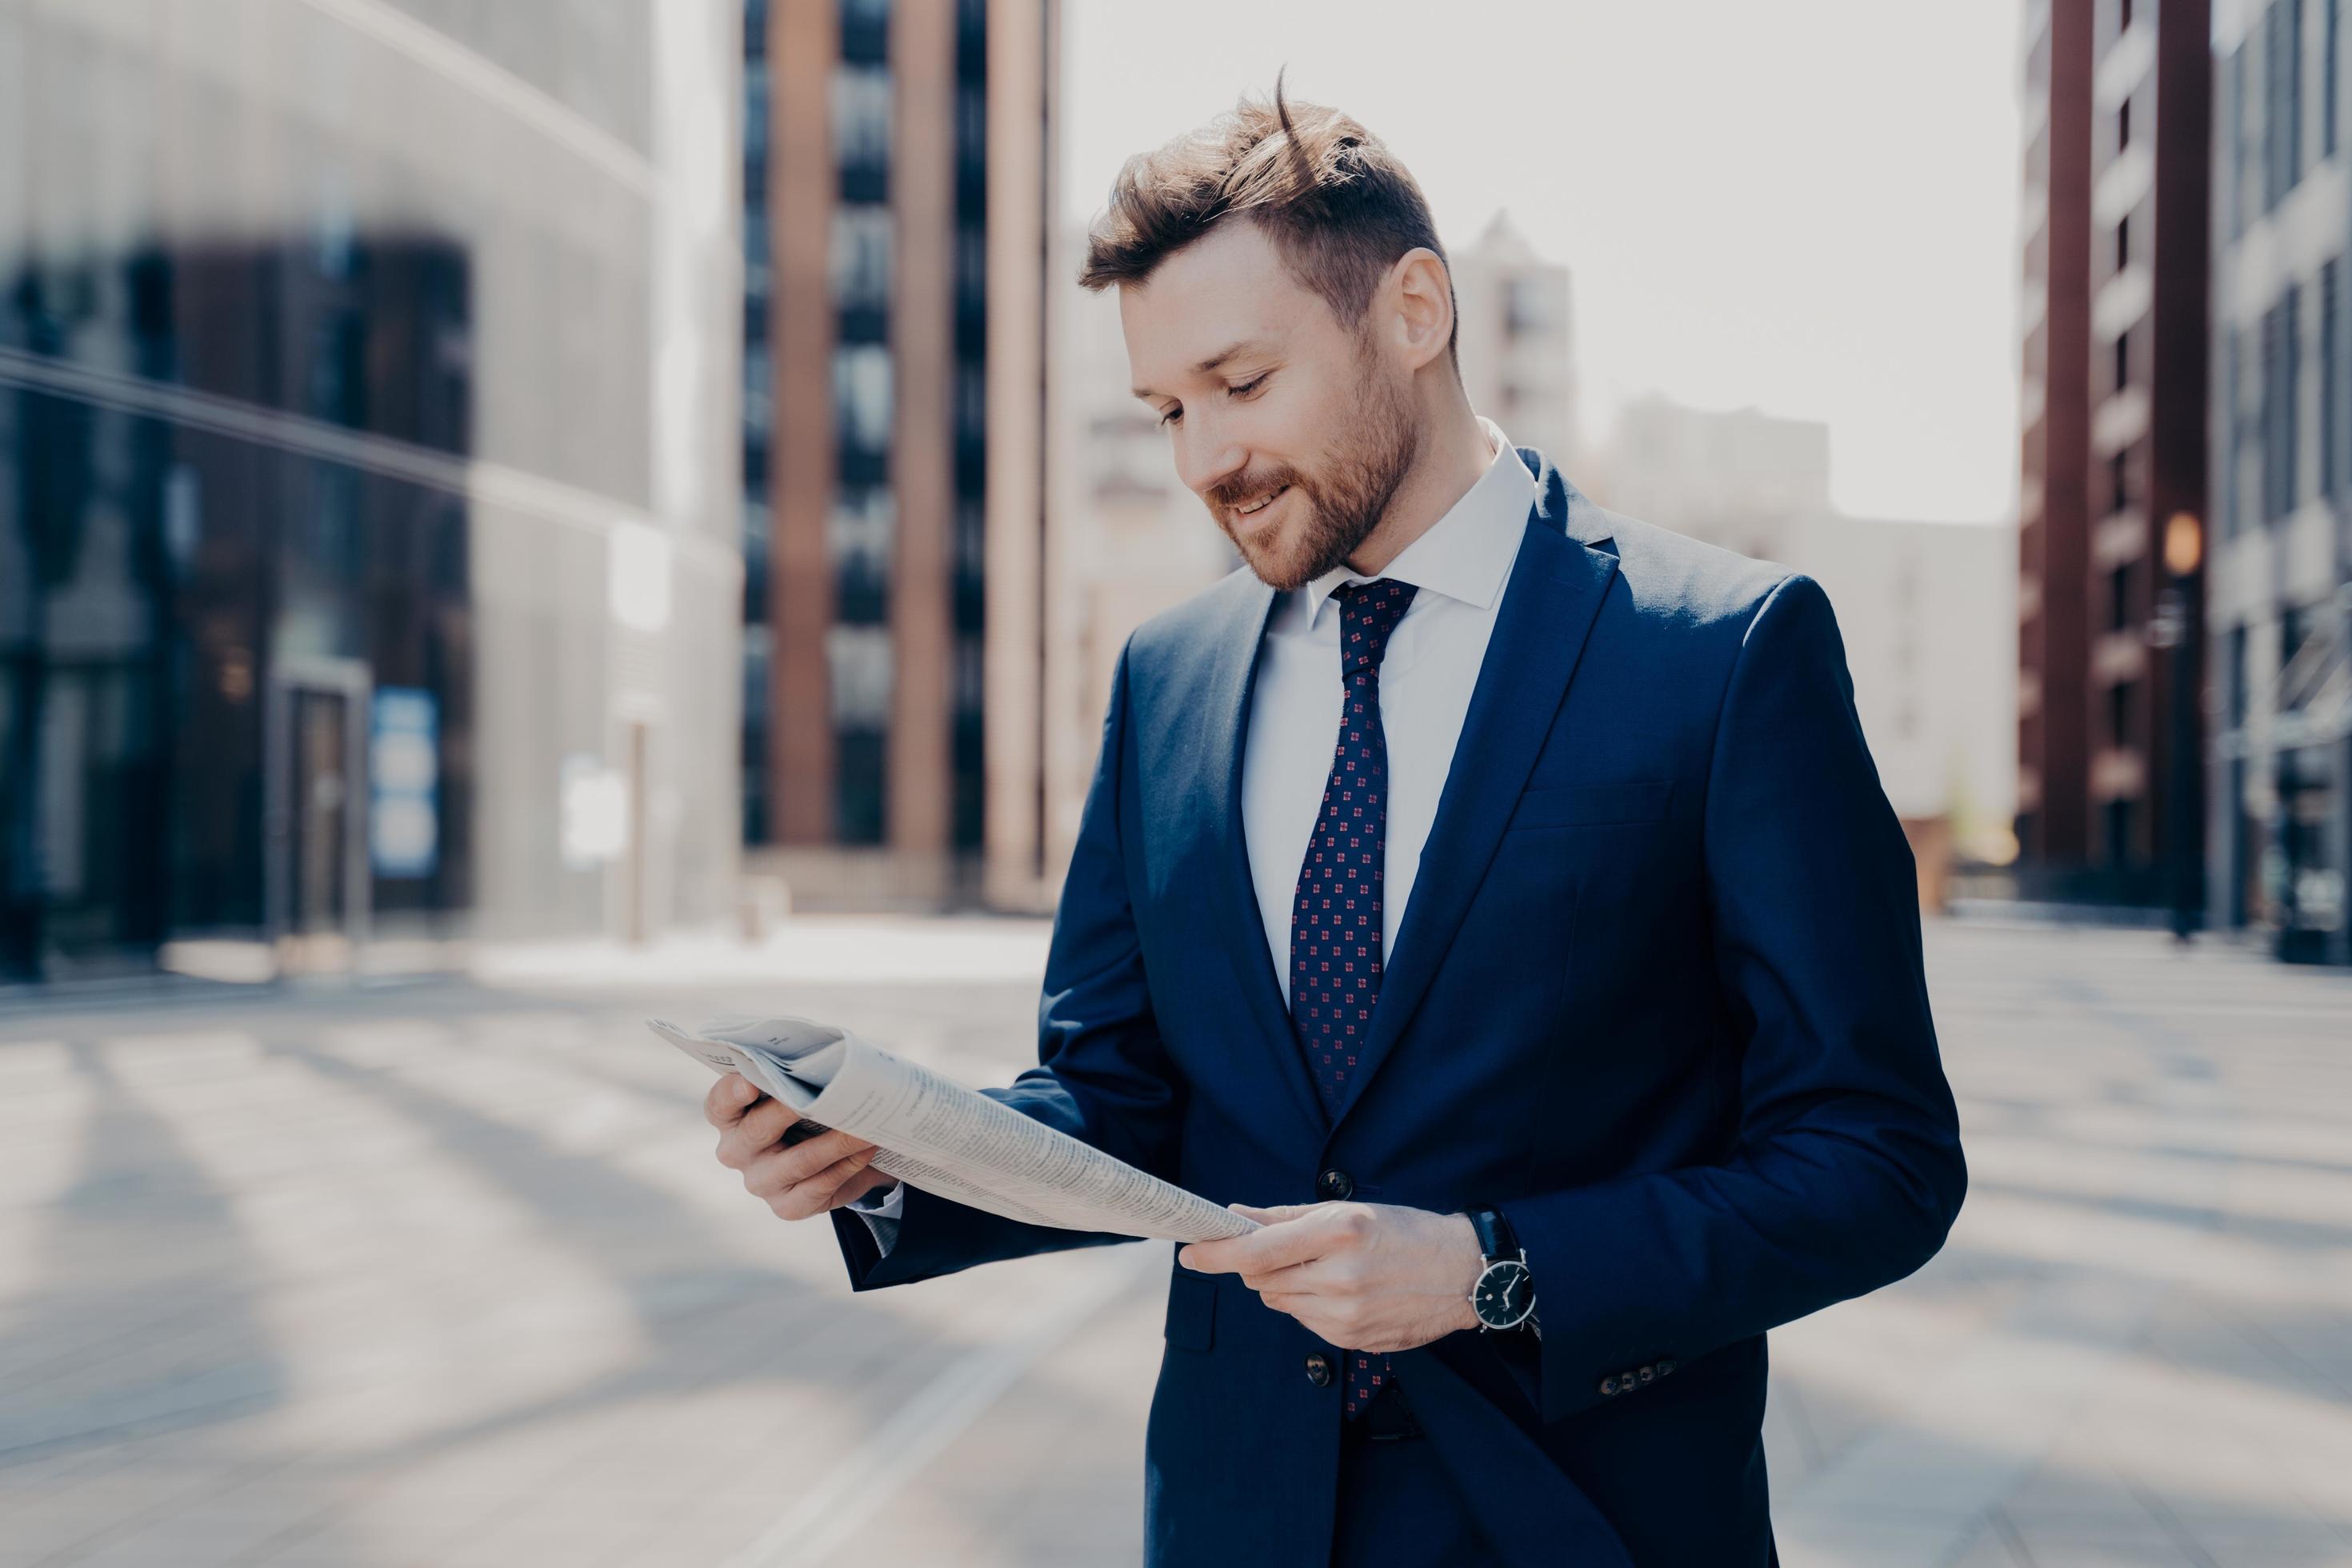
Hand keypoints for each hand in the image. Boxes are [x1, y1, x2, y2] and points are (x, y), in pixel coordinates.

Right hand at [704, 1072, 895, 1219]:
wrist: (831, 1156)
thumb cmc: (808, 1109)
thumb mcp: (798, 1090)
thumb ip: (797, 1075)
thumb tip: (829, 1060)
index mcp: (730, 1117)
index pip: (720, 1104)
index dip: (731, 1093)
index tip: (751, 1083)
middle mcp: (736, 1152)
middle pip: (757, 1130)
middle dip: (792, 1110)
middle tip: (825, 1094)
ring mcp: (760, 1182)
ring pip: (799, 1161)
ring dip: (837, 1141)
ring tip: (865, 1125)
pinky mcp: (787, 1207)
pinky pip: (820, 1185)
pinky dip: (848, 1164)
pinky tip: (867, 1147)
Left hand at [1177, 1201, 1483, 1353]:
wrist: (1463, 1273)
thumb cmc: (1405, 1232)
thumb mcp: (1348, 1210)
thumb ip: (1285, 1217)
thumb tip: (1236, 1217)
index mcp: (1338, 1233)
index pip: (1256, 1251)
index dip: (1216, 1254)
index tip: (1190, 1252)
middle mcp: (1340, 1277)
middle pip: (1262, 1280)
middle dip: (1260, 1266)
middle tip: (1286, 1250)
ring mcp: (1346, 1315)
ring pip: (1280, 1303)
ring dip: (1287, 1286)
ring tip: (1328, 1270)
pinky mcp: (1352, 1340)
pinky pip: (1306, 1323)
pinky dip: (1311, 1306)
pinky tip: (1345, 1292)